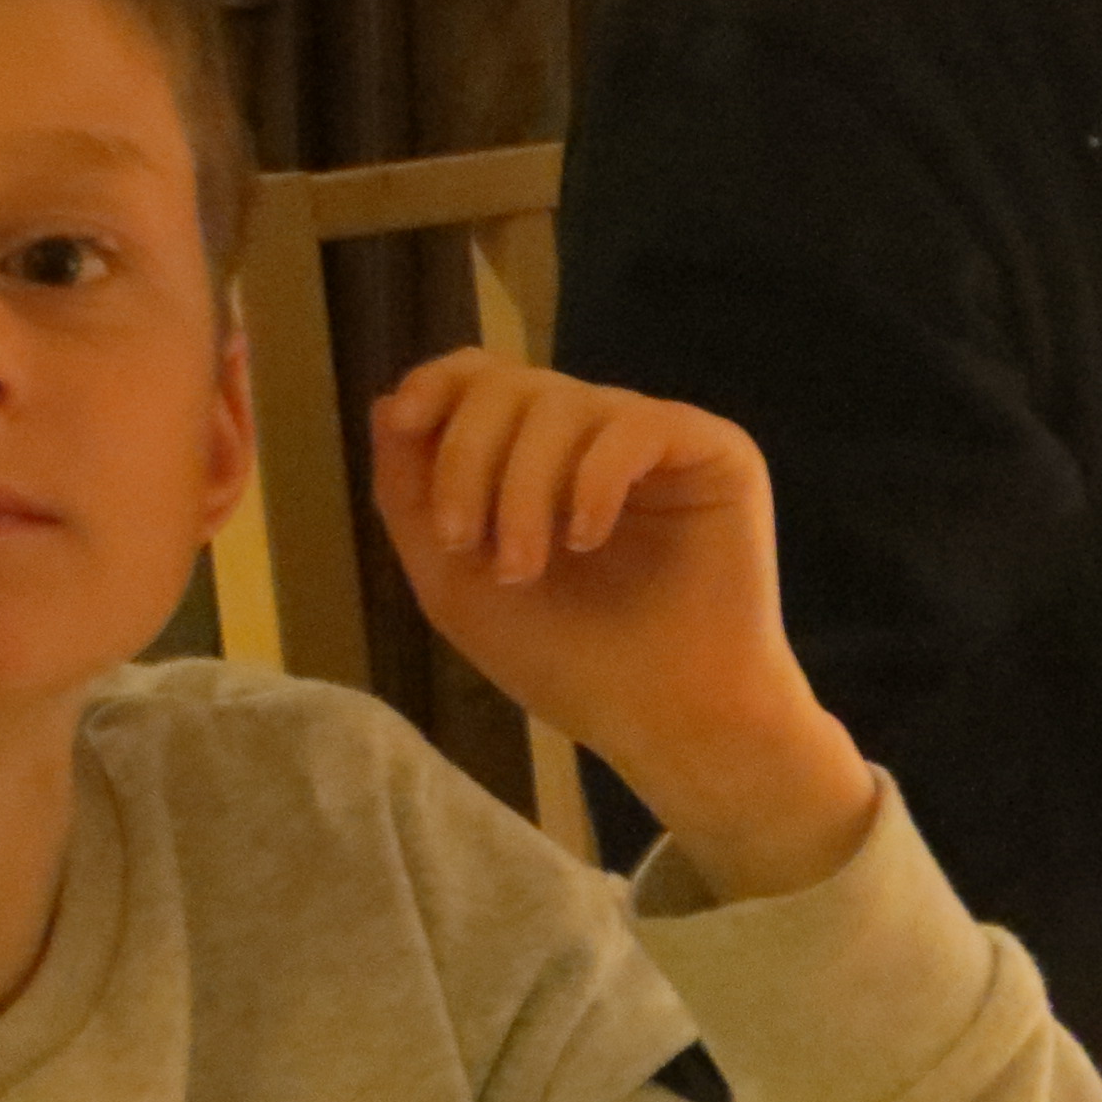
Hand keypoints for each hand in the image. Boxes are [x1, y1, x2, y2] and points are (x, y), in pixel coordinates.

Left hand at [371, 353, 874, 901]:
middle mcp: (594, 432)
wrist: (666, 723)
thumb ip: (411, 496)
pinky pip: (635, 425)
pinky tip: (587, 539)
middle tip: (463, 546)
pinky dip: (593, 480)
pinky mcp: (714, 451)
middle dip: (467, 458)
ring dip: (522, 488)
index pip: (481, 378)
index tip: (406, 422)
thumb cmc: (566, 662)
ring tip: (522, 570)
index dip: (436, 385)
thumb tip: (387, 403)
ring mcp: (655, 437)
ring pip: (564, 402)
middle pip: (509, 383)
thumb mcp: (455, 584)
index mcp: (536, 455)